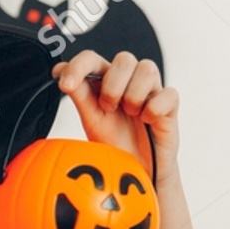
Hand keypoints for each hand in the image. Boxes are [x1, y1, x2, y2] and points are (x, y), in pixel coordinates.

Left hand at [51, 50, 180, 182]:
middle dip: (112, 86)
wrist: (136, 170)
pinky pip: (168, 93)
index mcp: (106, 81)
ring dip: (134, 96)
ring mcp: (151, 90)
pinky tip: (148, 121)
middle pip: (124, 58)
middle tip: (109, 108)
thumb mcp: (90, 118)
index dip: (78, 66)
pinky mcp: (169, 104)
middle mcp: (129, 80)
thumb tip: (59, 70)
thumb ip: (78, 93)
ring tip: (131, 115)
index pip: (93, 59)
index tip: (64, 83)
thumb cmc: (115, 142)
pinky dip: (154, 109)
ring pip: (147, 68)